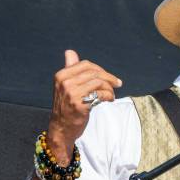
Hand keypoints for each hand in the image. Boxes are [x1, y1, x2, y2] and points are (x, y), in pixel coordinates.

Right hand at [47, 50, 121, 164]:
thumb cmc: (67, 106)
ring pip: (98, 83)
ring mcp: (71, 93)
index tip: (109, 77)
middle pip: (94, 73)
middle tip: (117, 84)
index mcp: (61, 75)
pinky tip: (109, 100)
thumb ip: (70, 69)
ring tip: (111, 95)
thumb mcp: (66, 86)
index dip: (101, 70)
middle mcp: (64, 82)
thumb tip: (70, 51)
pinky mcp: (79, 104)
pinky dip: (109, 96)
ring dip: (110, 88)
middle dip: (109, 78)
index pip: (86, 65)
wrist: (61, 128)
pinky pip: (100, 94)